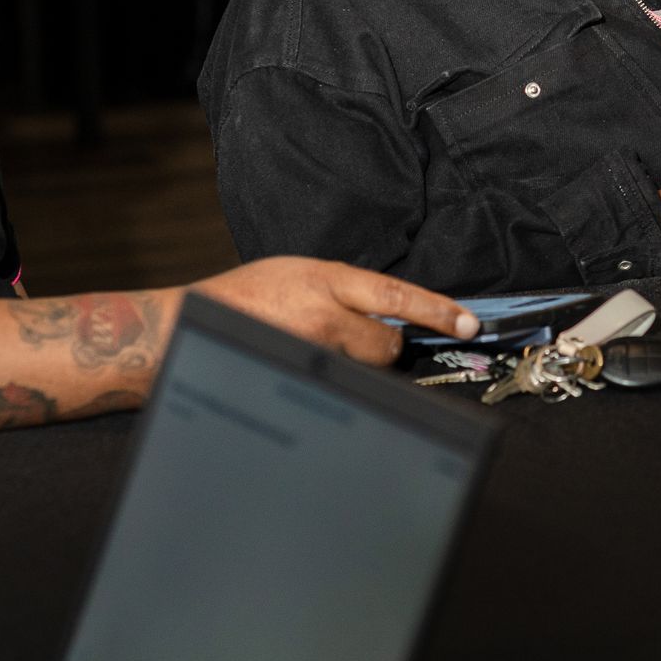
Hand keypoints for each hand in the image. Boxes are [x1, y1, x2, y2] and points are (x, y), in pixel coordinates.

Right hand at [192, 256, 478, 366]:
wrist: (191, 325)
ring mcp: (314, 356)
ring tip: (317, 350)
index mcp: (324, 280)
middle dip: (385, 346)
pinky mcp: (304, 383)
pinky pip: (340, 386)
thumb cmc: (245, 295)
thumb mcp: (297, 273)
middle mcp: (323, 319)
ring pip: (364, 370)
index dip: (437, 311)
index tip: (469, 323)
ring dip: (356, 365)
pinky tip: (308, 370)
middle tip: (358, 340)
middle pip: (388, 345)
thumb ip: (341, 289)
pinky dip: (336, 381)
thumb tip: (386, 310)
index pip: (397, 297)